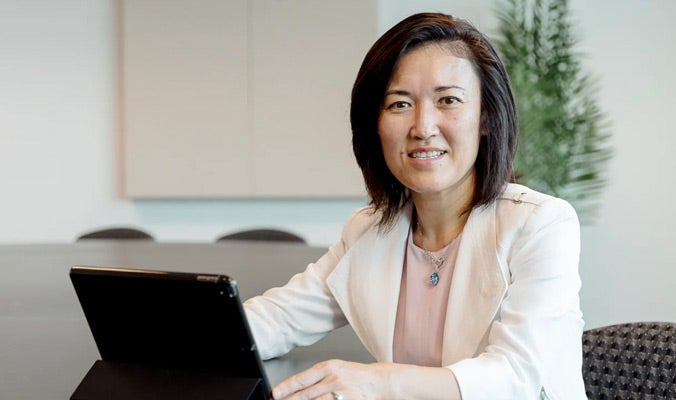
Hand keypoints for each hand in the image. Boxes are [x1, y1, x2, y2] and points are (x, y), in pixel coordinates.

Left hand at [271, 359, 389, 399]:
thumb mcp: (335, 369)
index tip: (275, 394)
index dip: (285, 388)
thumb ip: (316, 377)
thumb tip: (296, 388)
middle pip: (305, 395)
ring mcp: (341, 394)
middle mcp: (333, 379)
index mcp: (328, 367)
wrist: (378, 381)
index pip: (301, 379)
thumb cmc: (354, 375)